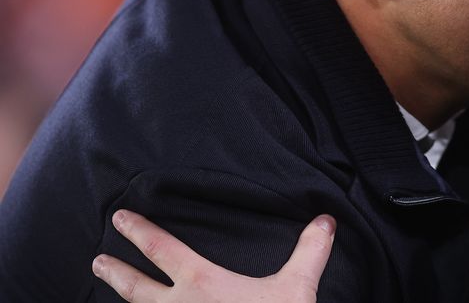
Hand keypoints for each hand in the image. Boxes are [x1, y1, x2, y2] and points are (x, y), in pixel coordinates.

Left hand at [92, 209, 334, 302]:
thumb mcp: (297, 289)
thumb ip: (310, 252)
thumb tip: (326, 221)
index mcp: (202, 283)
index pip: (162, 249)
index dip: (139, 231)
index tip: (119, 218)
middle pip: (136, 287)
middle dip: (116, 270)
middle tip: (98, 259)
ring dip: (123, 300)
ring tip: (109, 291)